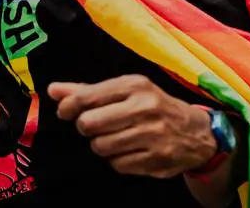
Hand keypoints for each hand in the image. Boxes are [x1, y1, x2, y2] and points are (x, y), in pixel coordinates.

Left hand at [49, 75, 216, 178]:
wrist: (196, 132)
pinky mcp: (156, 160)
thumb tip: (53, 90)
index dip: (69, 106)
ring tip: (113, 138)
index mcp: (135, 85)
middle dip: (86, 127)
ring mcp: (152, 136)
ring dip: (101, 145)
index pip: (88, 96)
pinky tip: (127, 150)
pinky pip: (117, 165)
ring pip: (101, 146)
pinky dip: (117, 160)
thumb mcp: (126, 90)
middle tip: (94, 126)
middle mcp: (145, 108)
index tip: (64, 112)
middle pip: (89, 124)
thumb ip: (88, 90)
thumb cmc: (153, 106)